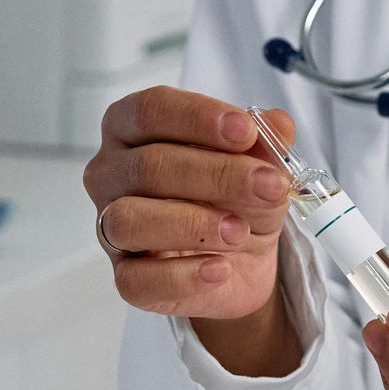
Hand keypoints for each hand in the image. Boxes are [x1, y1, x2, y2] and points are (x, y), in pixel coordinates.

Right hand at [82, 86, 295, 326]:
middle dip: (216, 174)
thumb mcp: (262, 165)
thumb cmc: (237, 197)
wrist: (243, 260)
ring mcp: (111, 228)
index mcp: (133, 130)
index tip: (246, 131)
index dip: (197, 117)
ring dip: (192, 223)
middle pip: (147, 165)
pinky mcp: (124, 277)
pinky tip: (220, 268)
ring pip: (128, 220)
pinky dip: (183, 275)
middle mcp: (111, 174)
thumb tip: (277, 124)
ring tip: (240, 231)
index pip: (149, 110)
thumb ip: (266, 142)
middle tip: (268, 186)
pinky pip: (135, 279)